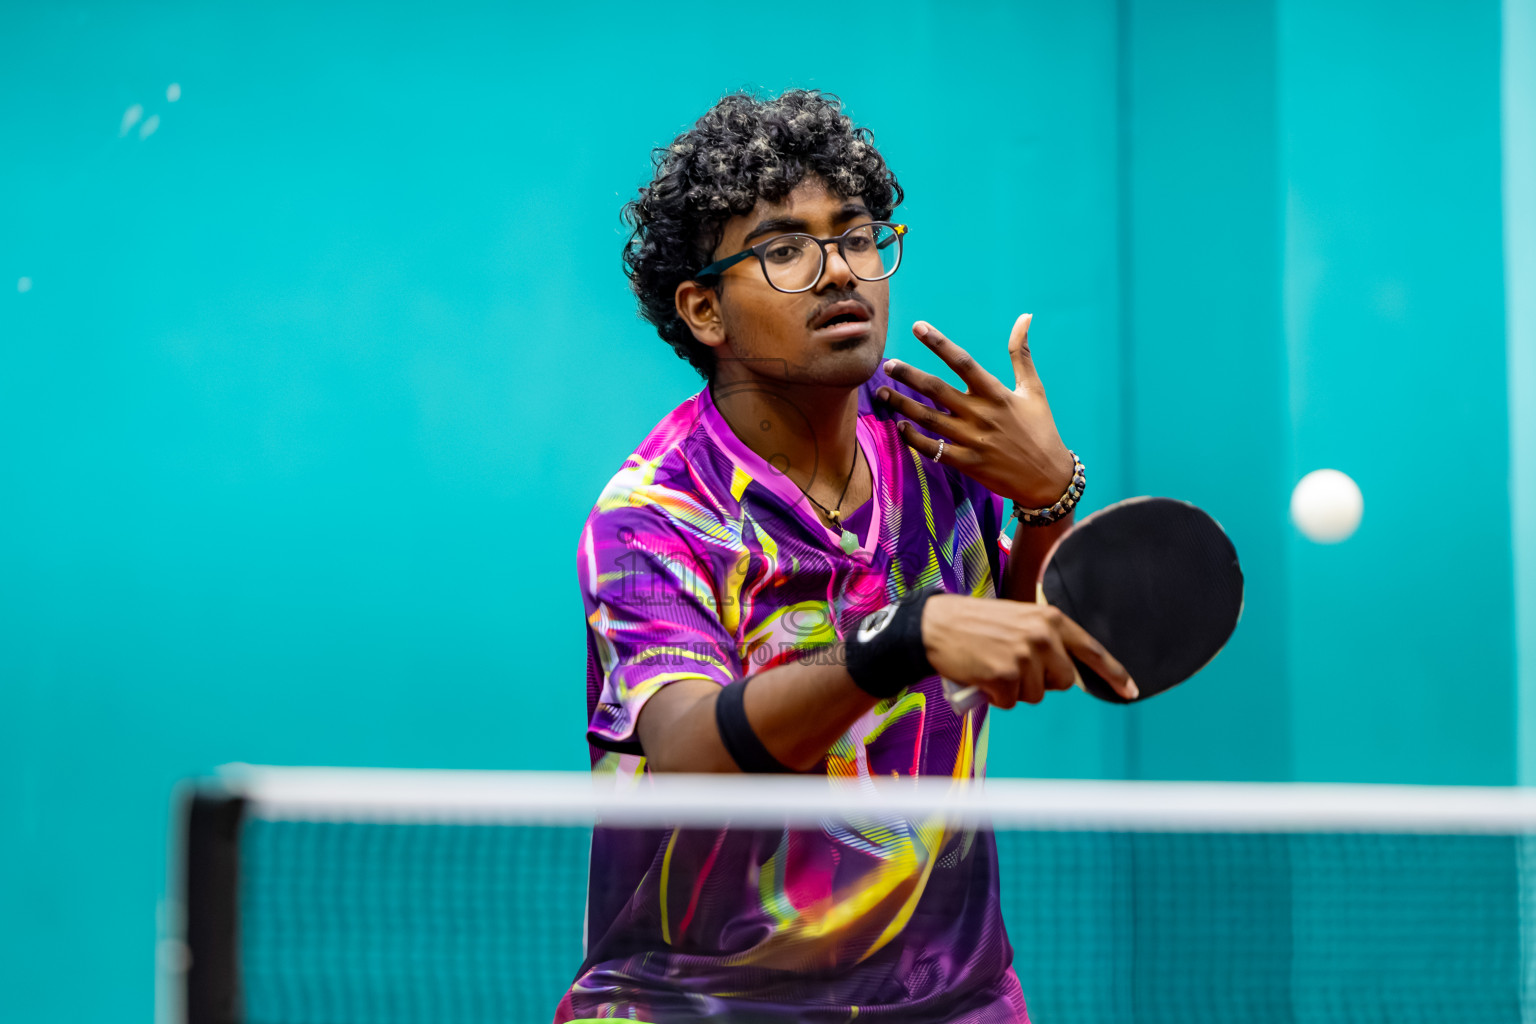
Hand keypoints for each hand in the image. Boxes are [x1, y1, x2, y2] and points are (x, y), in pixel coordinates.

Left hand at [877, 315, 1071, 507]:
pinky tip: (900, 425)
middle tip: (887, 365)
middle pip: (936, 389)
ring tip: (880, 393)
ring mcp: (972, 440)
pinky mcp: (966, 463)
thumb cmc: (1041, 428)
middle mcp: (981, 414)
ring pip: (928, 418)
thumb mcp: (1034, 389)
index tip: (918, 327)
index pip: (963, 361)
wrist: (1048, 477)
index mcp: (997, 393)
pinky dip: (914, 437)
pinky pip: (933, 449)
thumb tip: (1025, 317)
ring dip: (902, 405)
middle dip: (908, 375)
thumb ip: (1021, 354)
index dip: (939, 343)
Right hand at [921, 594, 1137, 706]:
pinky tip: (982, 676)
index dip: (1113, 673)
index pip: (1091, 650)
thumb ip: (1046, 640)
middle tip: (1013, 665)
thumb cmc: (975, 623)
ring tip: (993, 666)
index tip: (1131, 690)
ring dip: (1015, 689)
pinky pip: (1011, 702)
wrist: (936, 625)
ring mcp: (1025, 657)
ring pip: (1036, 695)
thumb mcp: (1019, 619)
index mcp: (1051, 619)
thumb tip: (1065, 674)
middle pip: (1063, 681)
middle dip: (1042, 681)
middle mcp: (1043, 637)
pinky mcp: (1005, 676)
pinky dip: (995, 697)